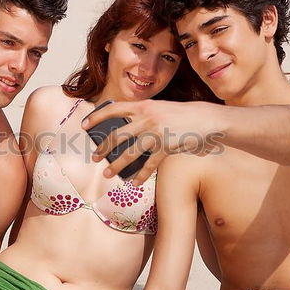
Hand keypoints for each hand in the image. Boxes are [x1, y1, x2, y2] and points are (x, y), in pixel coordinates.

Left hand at [82, 100, 220, 184]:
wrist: (205, 118)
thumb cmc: (180, 115)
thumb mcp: (159, 108)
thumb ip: (142, 116)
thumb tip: (123, 131)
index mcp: (143, 106)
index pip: (113, 109)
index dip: (96, 117)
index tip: (84, 125)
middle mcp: (146, 118)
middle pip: (117, 136)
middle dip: (103, 149)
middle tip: (94, 158)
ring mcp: (156, 132)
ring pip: (129, 153)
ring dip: (116, 166)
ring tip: (107, 174)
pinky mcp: (166, 147)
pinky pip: (149, 165)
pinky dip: (140, 175)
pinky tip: (134, 182)